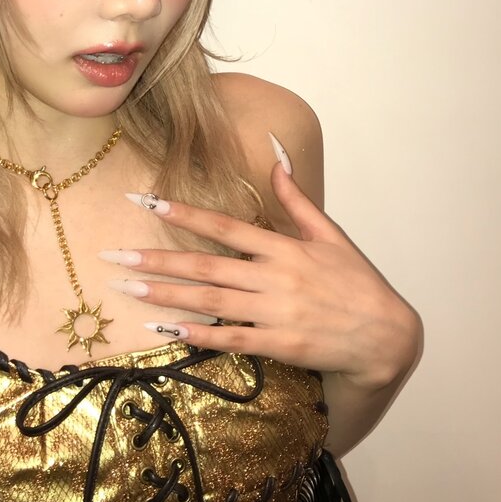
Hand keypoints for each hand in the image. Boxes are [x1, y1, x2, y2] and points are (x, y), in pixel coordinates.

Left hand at [104, 149, 419, 391]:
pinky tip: (164, 328)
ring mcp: (275, 312)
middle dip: (156, 259)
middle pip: (205, 266)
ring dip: (164, 294)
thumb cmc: (357, 283)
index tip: (146, 203)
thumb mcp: (331, 235)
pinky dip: (196, 334)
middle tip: (115, 257)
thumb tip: (276, 157)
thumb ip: (298, 200)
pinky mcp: (278, 344)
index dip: (184, 213)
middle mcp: (275, 277)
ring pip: (209, 302)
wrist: (386, 337)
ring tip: (127, 288)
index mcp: (285, 247)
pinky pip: (229, 338)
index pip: (225, 226)